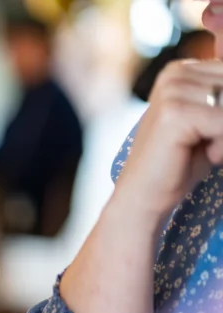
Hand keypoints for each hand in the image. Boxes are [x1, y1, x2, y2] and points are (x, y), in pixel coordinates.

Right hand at [114, 59, 222, 221]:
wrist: (144, 197)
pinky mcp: (174, 112)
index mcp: (181, 68)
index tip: (210, 132)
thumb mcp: (212, 121)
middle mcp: (175, 72)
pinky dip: (221, 145)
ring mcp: (172, 90)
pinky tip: (198, 154)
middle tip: (206, 144)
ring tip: (200, 148)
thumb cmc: (181, 162)